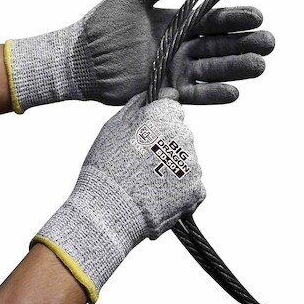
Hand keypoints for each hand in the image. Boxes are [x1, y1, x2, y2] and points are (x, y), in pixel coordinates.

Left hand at [5, 0, 274, 111]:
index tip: (258, 17)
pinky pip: (194, 95)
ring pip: (212, 70)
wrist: (80, 61)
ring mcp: (175, 70)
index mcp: (176, 22)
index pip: (212, 19)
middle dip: (245, 44)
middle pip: (219, 45)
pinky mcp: (166, 92)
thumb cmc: (103, 25)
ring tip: (259, 67)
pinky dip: (214, 94)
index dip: (235, 18)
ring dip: (236, 69)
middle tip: (269, 44)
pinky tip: (234, 92)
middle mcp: (180, 46)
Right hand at [31, 89, 204, 302]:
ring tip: (148, 183)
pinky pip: (193, 186)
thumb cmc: (105, 166)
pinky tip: (159, 196)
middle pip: (181, 135)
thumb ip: (137, 105)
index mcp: (164, 116)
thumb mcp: (113, 126)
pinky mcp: (197, 190)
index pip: (173, 108)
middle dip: (167, 145)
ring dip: (174, 169)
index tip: (147, 136)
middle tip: (142, 163)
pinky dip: (180, 191)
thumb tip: (152, 93)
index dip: (159, 122)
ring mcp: (193, 164)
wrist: (109, 209)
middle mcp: (184, 136)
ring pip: (187, 161)